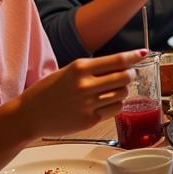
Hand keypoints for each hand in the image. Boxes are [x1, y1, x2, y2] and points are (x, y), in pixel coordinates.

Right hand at [13, 49, 145, 137]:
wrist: (29, 115)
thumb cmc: (48, 91)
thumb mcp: (68, 71)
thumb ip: (93, 68)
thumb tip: (122, 64)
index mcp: (80, 68)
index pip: (118, 60)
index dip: (134, 56)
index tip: (143, 53)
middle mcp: (85, 85)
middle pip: (125, 77)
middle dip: (130, 75)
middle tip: (127, 75)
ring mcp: (88, 104)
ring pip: (123, 94)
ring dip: (123, 91)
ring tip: (112, 91)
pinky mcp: (89, 120)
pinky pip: (115, 110)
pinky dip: (116, 105)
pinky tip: (106, 103)